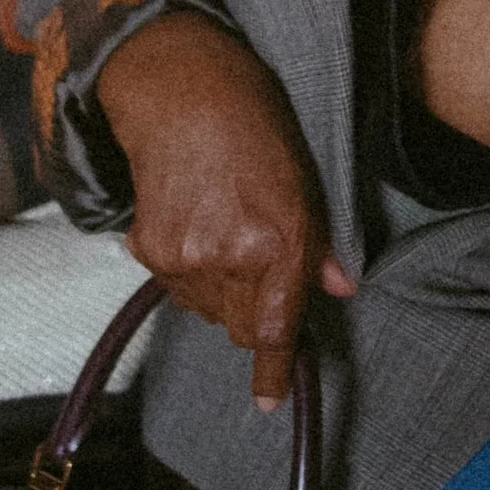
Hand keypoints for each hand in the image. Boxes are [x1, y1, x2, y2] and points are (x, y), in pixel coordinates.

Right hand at [96, 11, 352, 405]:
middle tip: (254, 271)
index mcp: (279, 238)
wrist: (180, 89)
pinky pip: (175, 287)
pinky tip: (194, 224)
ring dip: (219, 293)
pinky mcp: (149, 249)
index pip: (275, 327)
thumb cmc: (252, 123)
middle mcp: (231, 256)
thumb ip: (318, 245)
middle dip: (251, 317)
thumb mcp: (302, 178)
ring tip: (222, 231)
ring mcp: (184, 256)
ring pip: (206, 310)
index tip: (268, 400)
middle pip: (238, 328)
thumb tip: (340, 289)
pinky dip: (188, 272)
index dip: (272, 371)